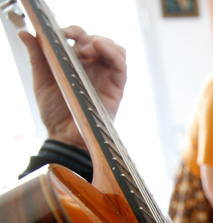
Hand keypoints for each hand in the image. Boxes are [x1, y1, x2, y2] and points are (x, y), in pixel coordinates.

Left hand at [19, 25, 125, 148]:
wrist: (64, 135)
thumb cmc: (53, 112)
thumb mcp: (41, 80)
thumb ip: (37, 56)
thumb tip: (25, 33)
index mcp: (77, 63)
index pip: (83, 38)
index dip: (76, 31)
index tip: (65, 34)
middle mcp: (94, 68)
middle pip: (101, 41)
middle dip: (89, 38)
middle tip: (78, 47)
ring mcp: (106, 77)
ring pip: (115, 50)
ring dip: (103, 43)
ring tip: (89, 50)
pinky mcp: (116, 88)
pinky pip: (121, 66)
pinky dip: (114, 53)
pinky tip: (101, 49)